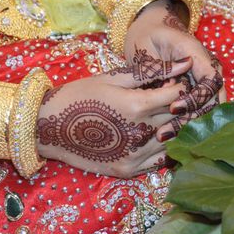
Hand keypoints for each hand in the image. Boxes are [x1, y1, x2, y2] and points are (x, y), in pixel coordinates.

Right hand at [36, 58, 192, 177]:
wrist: (48, 127)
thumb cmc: (79, 95)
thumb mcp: (113, 78)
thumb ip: (151, 72)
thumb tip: (186, 63)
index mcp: (137, 106)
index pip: (177, 96)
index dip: (179, 87)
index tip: (171, 84)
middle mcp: (140, 134)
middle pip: (178, 119)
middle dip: (180, 107)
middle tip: (170, 100)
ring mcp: (135, 155)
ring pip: (173, 141)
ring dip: (174, 128)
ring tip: (162, 117)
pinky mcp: (129, 170)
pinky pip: (159, 160)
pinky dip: (162, 148)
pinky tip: (153, 136)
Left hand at [124, 0, 225, 138]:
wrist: (150, 34)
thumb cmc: (147, 38)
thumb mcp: (148, 46)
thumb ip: (160, 66)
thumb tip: (172, 86)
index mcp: (197, 54)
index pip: (210, 80)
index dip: (196, 97)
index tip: (174, 108)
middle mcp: (206, 69)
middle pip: (211, 100)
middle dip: (190, 119)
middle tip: (165, 133)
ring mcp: (203, 82)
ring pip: (204, 110)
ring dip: (185, 127)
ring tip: (163, 138)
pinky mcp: (195, 93)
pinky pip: (196, 112)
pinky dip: (183, 126)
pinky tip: (167, 139)